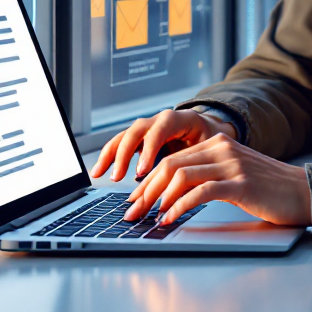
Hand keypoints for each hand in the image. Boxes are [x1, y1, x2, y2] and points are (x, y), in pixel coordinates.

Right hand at [90, 109, 236, 182]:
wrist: (209, 130)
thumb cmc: (210, 141)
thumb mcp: (208, 149)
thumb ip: (195, 164)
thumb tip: (183, 191)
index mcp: (179, 119)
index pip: (160, 129)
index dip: (149, 150)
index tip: (141, 171)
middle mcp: (160, 120)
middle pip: (136, 130)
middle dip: (124, 154)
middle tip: (118, 176)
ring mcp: (149, 127)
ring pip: (125, 135)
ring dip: (111, 155)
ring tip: (100, 174)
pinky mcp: (141, 138)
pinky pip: (122, 143)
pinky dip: (110, 156)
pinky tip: (101, 170)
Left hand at [122, 133, 311, 227]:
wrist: (303, 192)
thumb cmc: (268, 190)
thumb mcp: (233, 176)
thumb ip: (206, 178)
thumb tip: (170, 197)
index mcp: (218, 143)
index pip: (171, 158)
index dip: (147, 181)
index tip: (134, 200)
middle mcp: (222, 148)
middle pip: (169, 165)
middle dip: (145, 191)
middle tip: (131, 213)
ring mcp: (232, 165)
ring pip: (180, 175)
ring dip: (157, 199)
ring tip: (147, 218)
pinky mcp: (241, 184)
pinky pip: (200, 192)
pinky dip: (179, 207)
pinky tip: (170, 219)